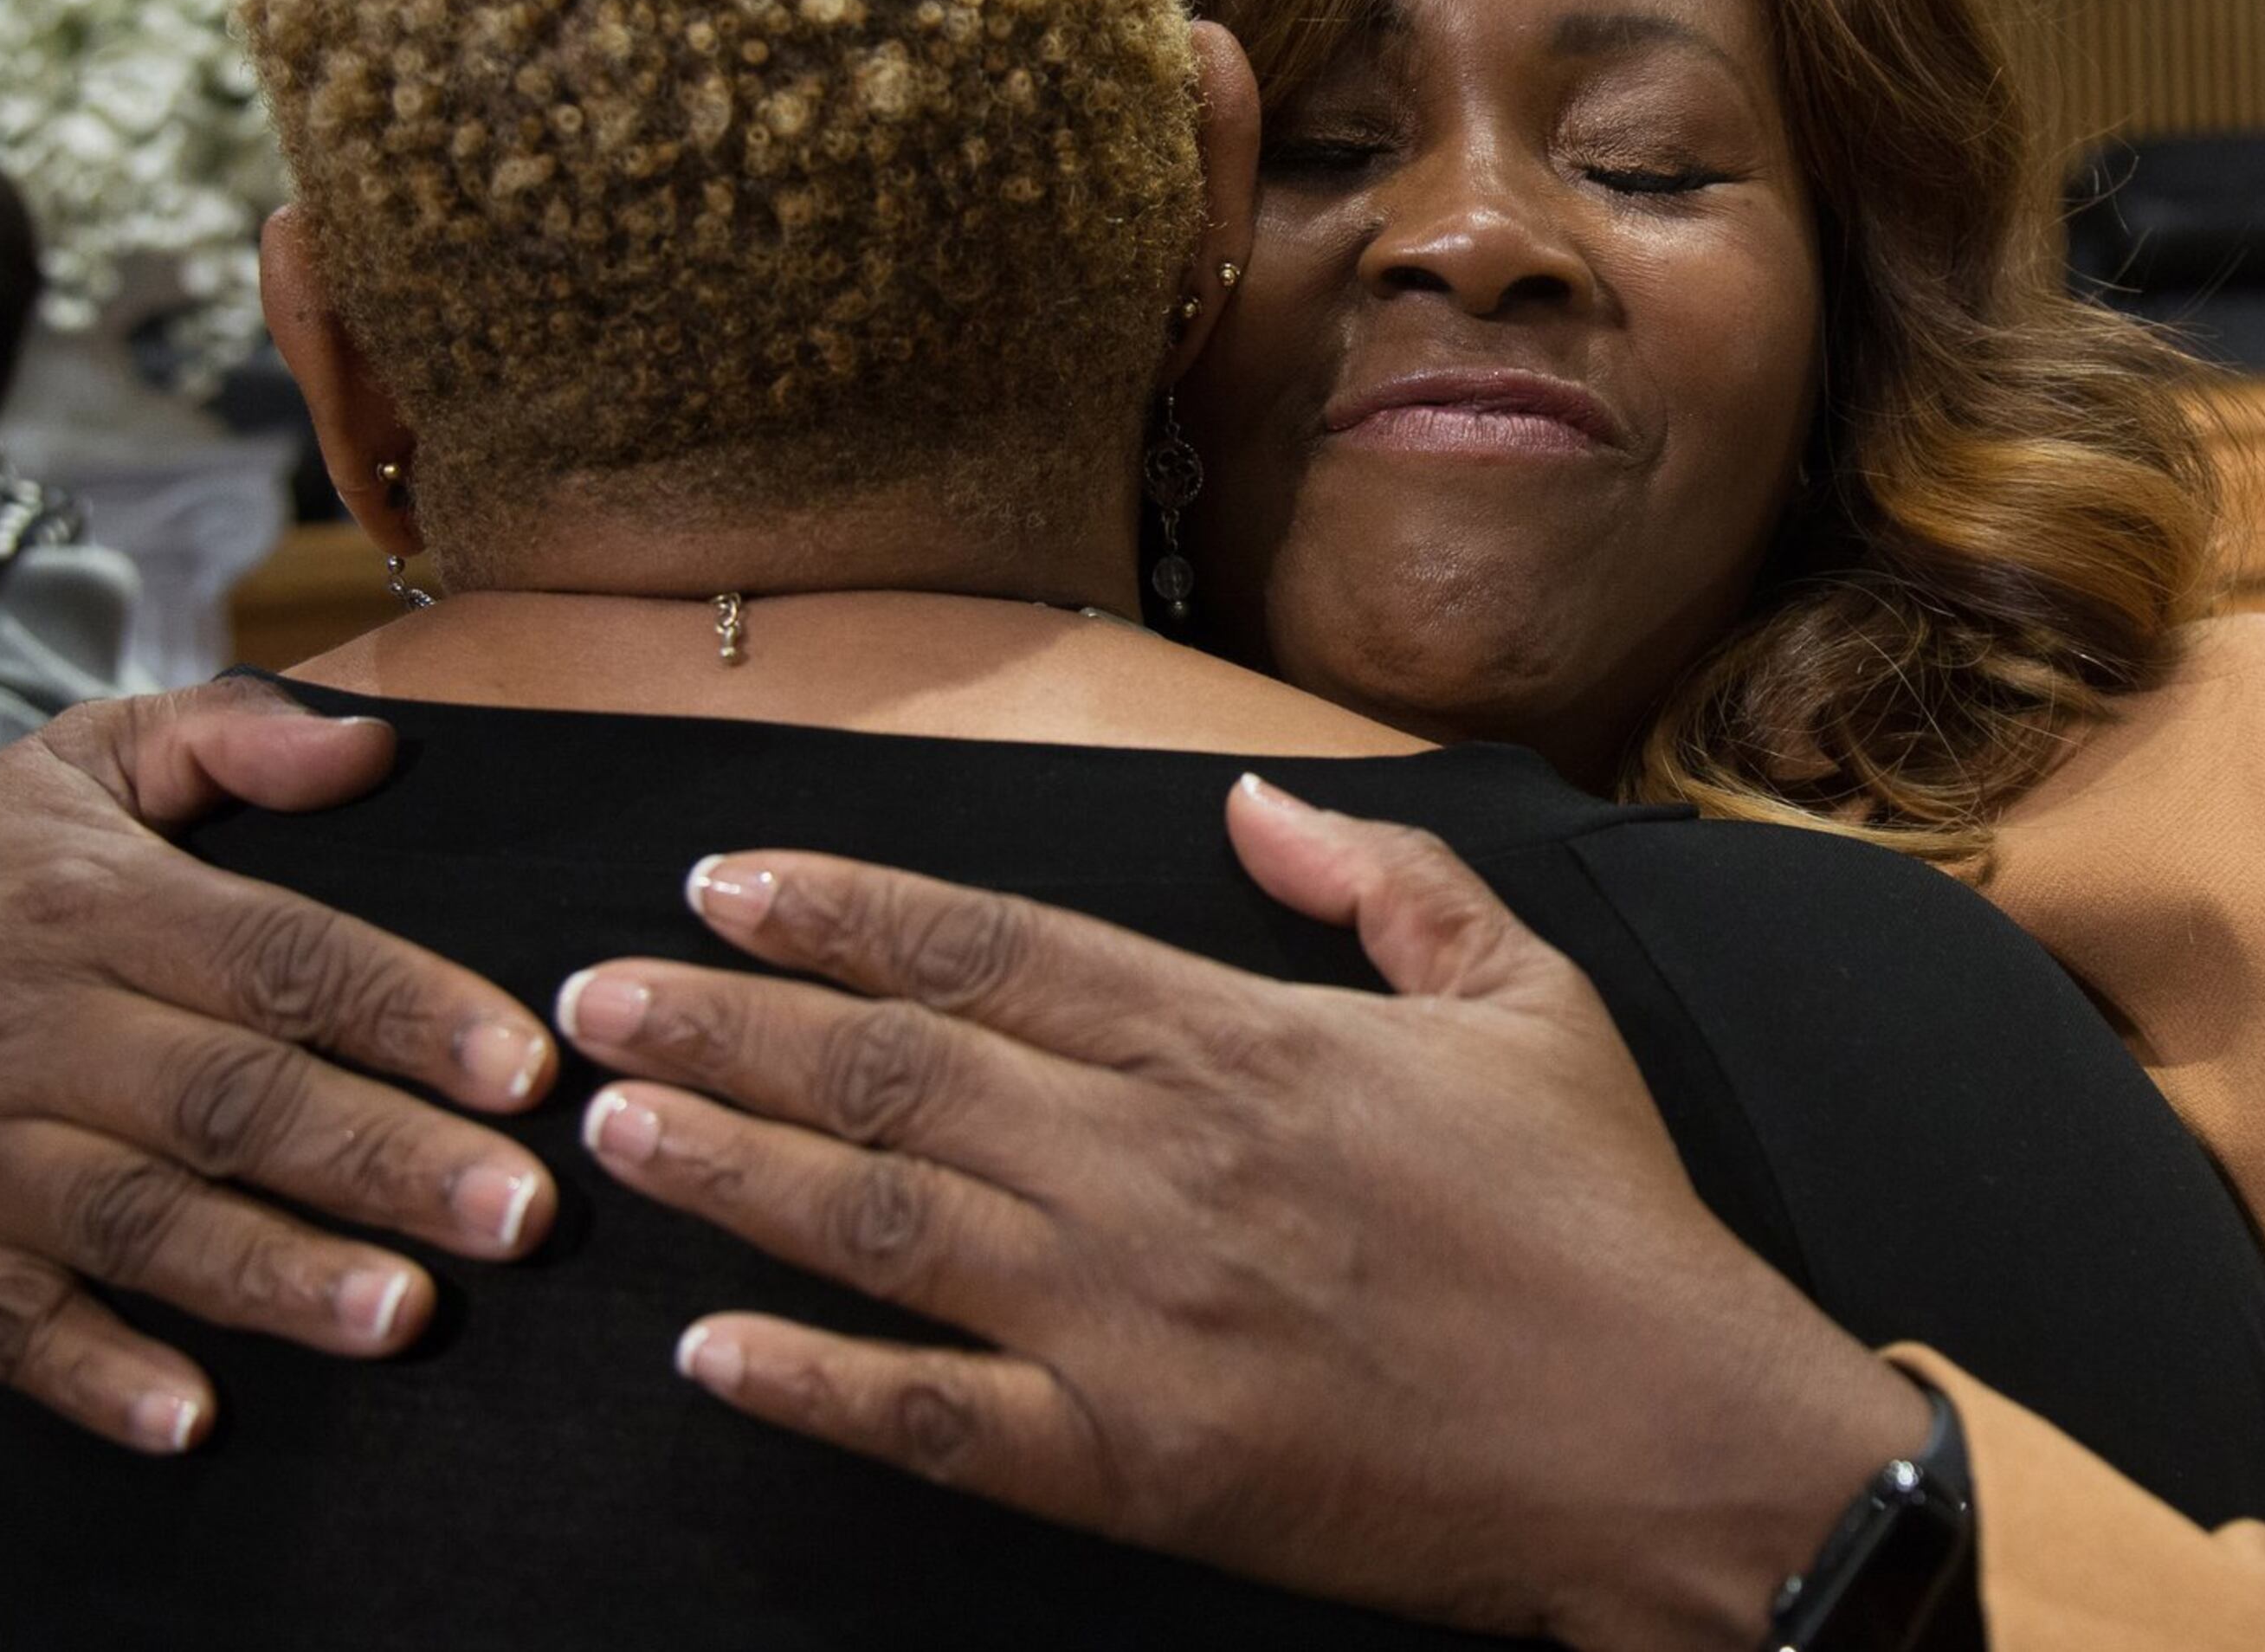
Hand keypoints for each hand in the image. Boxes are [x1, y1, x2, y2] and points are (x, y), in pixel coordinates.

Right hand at [0, 678, 561, 1452]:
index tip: (526, 1066)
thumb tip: (380, 745)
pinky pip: (4, 1327)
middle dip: (382, 1159)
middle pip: (232, 1101)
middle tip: (519, 1213)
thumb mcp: (71, 765)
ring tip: (404, 1314)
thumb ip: (230, 738)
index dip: (407, 1009)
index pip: (280, 954)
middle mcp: (38, 1030)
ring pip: (137, 1222)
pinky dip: (94, 1378)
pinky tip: (192, 1418)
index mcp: (99, 905)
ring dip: (273, 1276)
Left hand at [558, 775, 1931, 1651]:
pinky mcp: (1141, 1463)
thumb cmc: (1601, 1213)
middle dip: (726, 1025)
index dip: (840, 908)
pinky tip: (712, 1349)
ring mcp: (1136, 1319)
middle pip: (896, 1069)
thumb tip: (1249, 801)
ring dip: (733, 1169)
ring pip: (884, 1221)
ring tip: (609, 1127)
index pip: (989, 947)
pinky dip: (816, 1385)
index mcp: (1238, 1038)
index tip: (723, 883)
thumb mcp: (1525, 992)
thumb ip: (1379, 876)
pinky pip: (939, 1419)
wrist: (1672, 1439)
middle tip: (592, 999)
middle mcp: (1158, 1160)